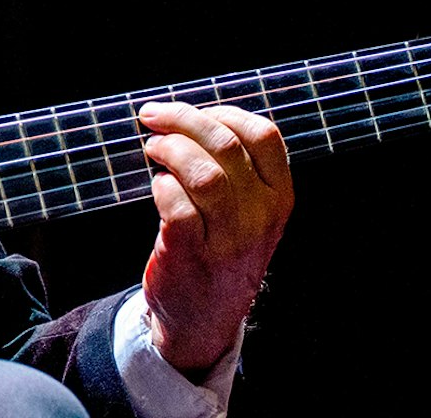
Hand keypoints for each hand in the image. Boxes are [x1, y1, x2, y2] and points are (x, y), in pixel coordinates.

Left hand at [136, 101, 292, 372]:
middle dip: (183, 119)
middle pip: (226, 145)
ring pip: (203, 173)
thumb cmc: (220, 250)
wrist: (204, 319)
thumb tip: (193, 115)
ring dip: (170, 149)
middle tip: (153, 116)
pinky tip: (156, 185)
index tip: (195, 110)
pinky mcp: (191, 255)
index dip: (223, 112)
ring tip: (152, 147)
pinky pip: (176, 206)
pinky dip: (160, 186)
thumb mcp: (248, 213)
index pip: (264, 136)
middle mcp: (259, 217)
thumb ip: (237, 169)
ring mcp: (227, 239)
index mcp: (278, 198)